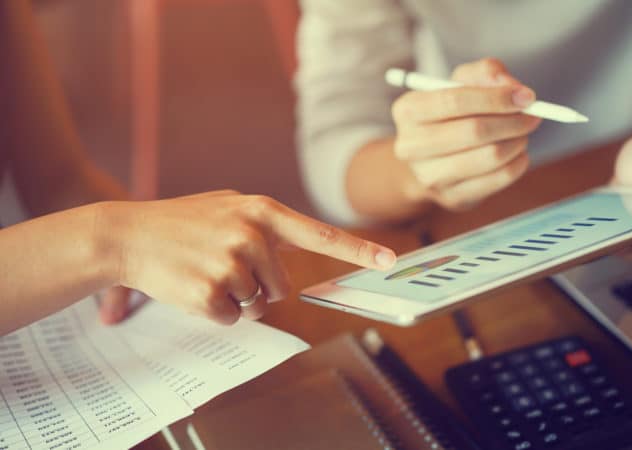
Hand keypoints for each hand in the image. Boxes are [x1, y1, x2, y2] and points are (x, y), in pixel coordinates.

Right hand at [97, 190, 396, 324]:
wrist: (127, 234)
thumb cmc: (182, 221)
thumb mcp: (229, 206)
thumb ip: (267, 224)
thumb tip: (302, 246)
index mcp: (261, 211)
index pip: (321, 234)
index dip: (358, 250)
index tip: (389, 260)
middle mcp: (252, 235)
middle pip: (283, 287)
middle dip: (258, 286)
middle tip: (224, 266)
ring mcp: (231, 264)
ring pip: (258, 306)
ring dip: (236, 298)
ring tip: (205, 271)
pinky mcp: (211, 293)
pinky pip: (232, 318)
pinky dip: (215, 311)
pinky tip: (194, 286)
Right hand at [392, 58, 539, 209]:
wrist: (431, 159)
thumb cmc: (450, 113)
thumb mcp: (461, 82)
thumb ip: (486, 73)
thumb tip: (512, 87)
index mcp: (408, 110)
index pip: (454, 101)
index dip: (495, 98)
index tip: (525, 96)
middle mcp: (411, 146)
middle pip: (473, 131)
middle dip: (512, 122)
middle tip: (533, 116)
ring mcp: (429, 177)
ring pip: (489, 157)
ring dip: (517, 142)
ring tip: (523, 134)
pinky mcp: (452, 198)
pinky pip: (497, 180)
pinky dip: (518, 164)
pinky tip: (519, 154)